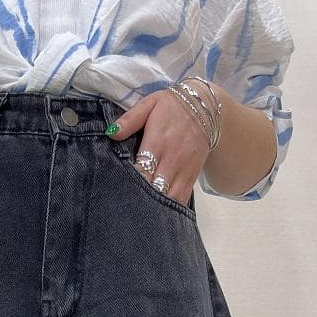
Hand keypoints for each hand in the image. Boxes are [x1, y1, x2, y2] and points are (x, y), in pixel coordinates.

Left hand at [107, 86, 211, 206]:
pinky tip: (157, 212)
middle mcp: (172, 159)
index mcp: (158, 141)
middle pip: (154, 189)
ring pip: (169, 198)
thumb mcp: (150, 104)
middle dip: (140, 199)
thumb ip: (130, 119)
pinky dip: (169, 208)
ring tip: (139, 212)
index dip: (129, 183)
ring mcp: (184, 170)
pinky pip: (181, 199)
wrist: (206, 106)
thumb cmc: (172, 106)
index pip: (141, 170)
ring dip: (155, 207)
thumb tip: (111, 133)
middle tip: (124, 205)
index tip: (116, 188)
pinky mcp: (192, 177)